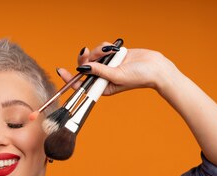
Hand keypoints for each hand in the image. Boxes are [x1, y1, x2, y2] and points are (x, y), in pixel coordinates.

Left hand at [57, 43, 178, 95]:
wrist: (155, 67)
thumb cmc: (139, 77)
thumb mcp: (116, 76)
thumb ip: (100, 71)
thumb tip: (83, 67)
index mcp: (101, 87)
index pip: (81, 84)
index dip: (70, 78)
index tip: (61, 71)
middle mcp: (102, 77)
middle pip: (85, 66)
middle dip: (85, 58)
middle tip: (86, 51)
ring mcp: (107, 65)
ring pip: (93, 55)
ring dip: (99, 51)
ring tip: (110, 52)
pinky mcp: (112, 56)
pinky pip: (101, 48)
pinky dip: (106, 46)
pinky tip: (114, 49)